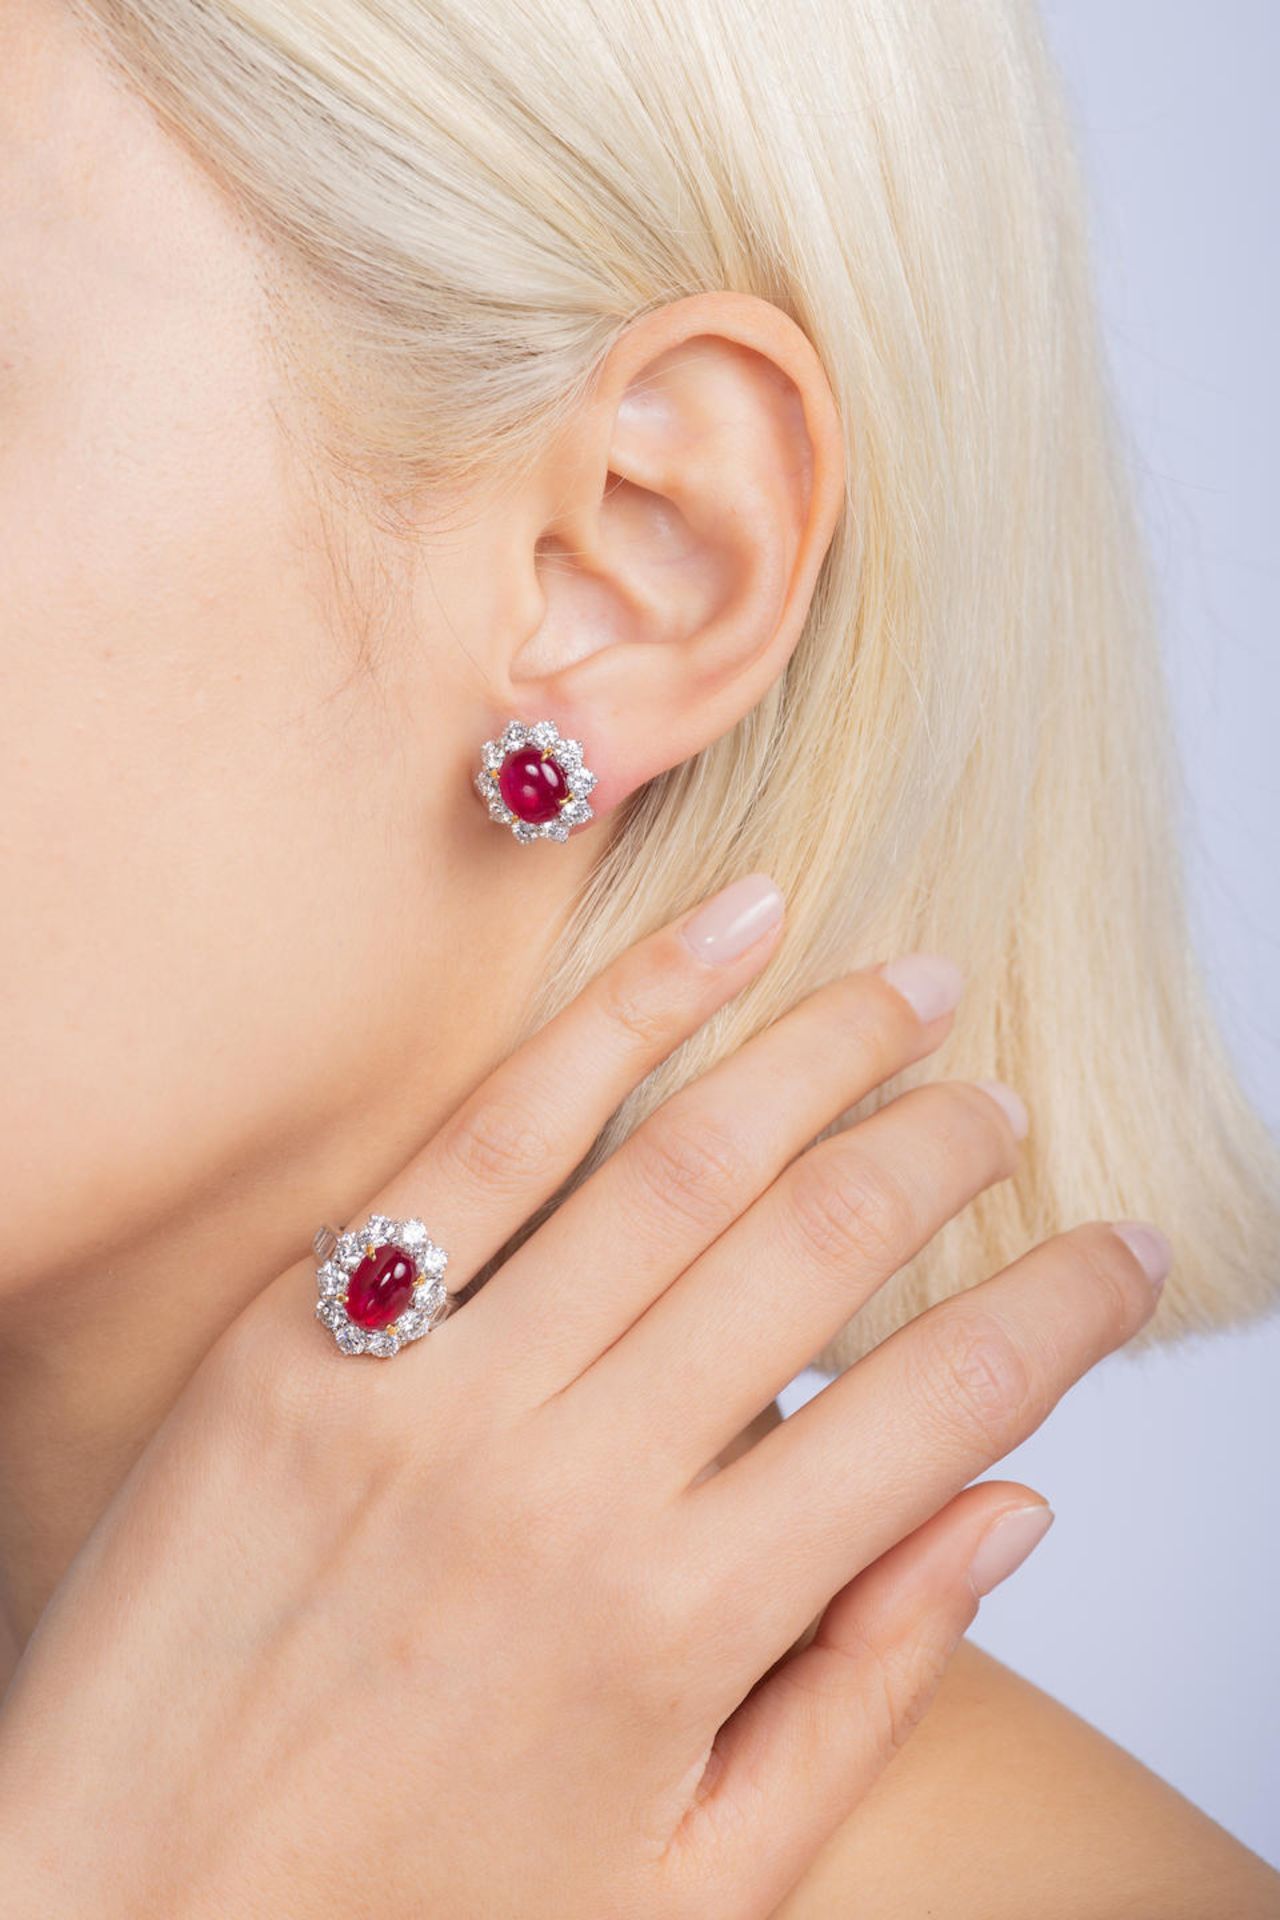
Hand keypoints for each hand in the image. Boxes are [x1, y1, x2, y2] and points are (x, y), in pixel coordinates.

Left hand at [0, 875, 1167, 1919]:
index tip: (1124, 1248)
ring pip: (680, 1160)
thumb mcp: (684, 1881)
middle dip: (946, 1148)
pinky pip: (493, 1138)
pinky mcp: (307, 1333)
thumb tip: (1012, 1510)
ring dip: (821, 1049)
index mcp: (685, 1627)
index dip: (1064, 1311)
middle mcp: (572, 1486)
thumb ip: (861, 1689)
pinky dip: (626, 1019)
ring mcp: (429, 1393)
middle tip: (1002, 1099)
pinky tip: (727, 936)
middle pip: (820, 1244)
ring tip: (913, 986)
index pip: (941, 1408)